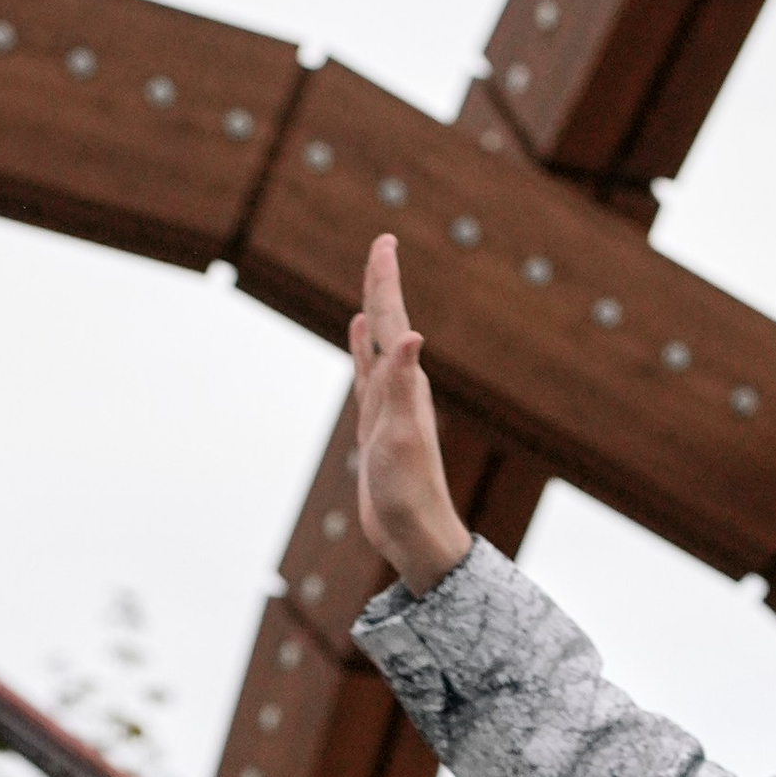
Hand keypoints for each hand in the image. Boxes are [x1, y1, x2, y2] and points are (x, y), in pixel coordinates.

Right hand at [350, 234, 474, 596]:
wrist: (414, 534)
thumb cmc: (409, 491)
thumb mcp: (402, 435)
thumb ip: (405, 385)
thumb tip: (412, 336)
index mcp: (405, 385)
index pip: (392, 321)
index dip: (385, 281)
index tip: (384, 242)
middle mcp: (400, 388)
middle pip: (387, 324)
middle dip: (382, 284)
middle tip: (382, 245)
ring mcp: (388, 404)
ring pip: (377, 345)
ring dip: (374, 312)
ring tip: (372, 282)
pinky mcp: (378, 422)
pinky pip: (368, 372)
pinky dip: (362, 349)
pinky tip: (361, 336)